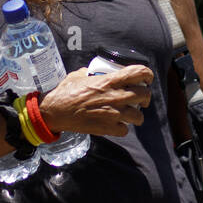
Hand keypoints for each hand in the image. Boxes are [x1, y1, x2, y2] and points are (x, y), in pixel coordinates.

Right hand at [38, 65, 152, 137]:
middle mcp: (115, 96)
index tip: (147, 78)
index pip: (139, 73)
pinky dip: (123, 128)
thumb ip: (91, 73)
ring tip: (131, 114)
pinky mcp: (107, 128)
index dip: (147, 74)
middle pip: (144, 94)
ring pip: (139, 116)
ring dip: (136, 115)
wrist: (55, 111)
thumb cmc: (65, 92)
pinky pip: (125, 130)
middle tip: (140, 98)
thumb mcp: (78, 75)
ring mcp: (113, 114)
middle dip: (145, 96)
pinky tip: (117, 125)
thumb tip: (94, 72)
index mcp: (109, 81)